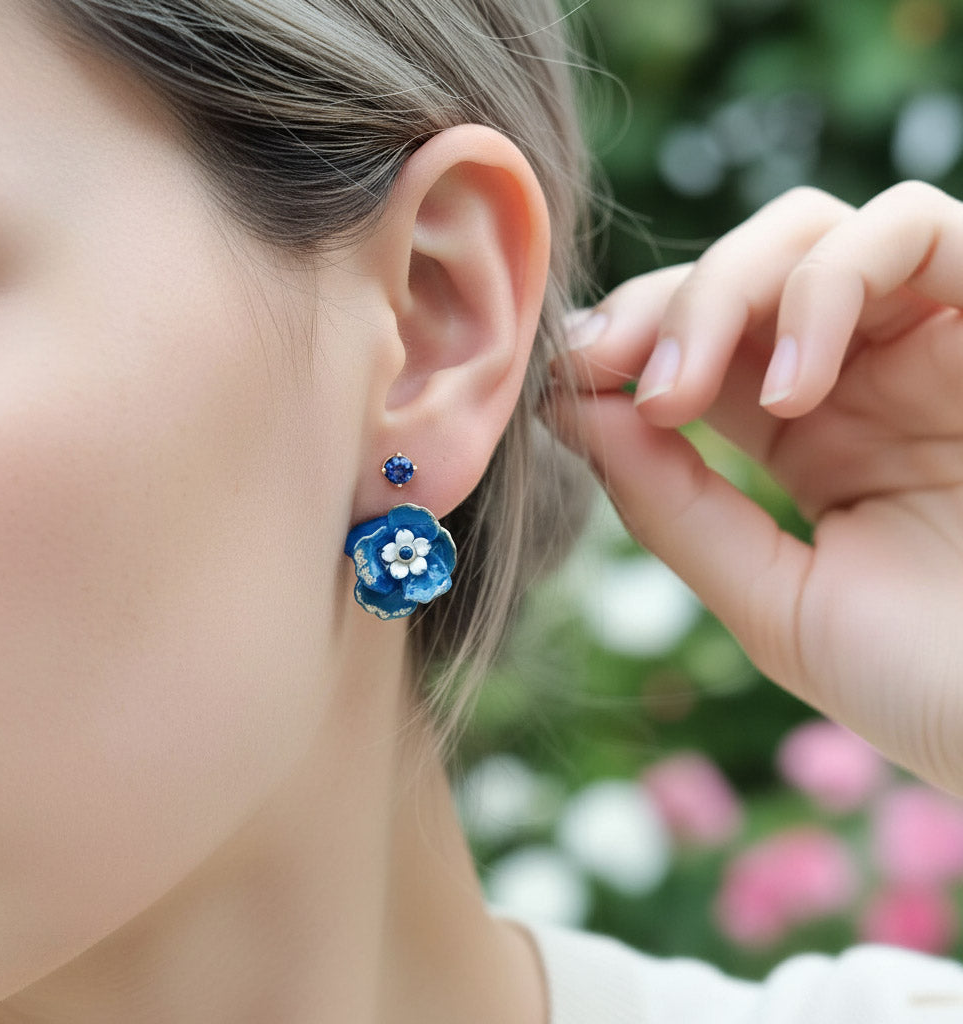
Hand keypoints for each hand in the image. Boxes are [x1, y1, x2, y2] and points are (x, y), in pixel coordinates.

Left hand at [548, 183, 962, 795]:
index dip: (622, 346)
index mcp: (814, 431)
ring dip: (722, 292)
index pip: (699, 345)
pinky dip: (827, 287)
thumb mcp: (773, 602)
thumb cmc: (935, 685)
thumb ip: (674, 508)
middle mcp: (872, 372)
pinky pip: (916, 231)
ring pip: (812, 231)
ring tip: (678, 396)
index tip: (560, 383)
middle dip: (654, 310)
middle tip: (595, 368)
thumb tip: (577, 411)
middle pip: (741, 272)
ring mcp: (940, 338)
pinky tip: (790, 390)